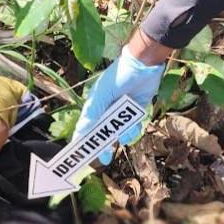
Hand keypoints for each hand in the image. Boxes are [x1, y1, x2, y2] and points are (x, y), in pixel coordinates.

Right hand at [73, 42, 164, 164]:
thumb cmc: (118, 76)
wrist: (144, 64)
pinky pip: (132, 125)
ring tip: (123, 137)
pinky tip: (132, 130)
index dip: (82, 140)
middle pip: (102, 132)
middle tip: (103, 160)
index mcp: (95, 105)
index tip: (79, 155)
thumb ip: (93, 113)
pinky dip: (132, 130)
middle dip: (103, 145)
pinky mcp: (136, 109)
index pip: (85, 126)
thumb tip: (82, 131)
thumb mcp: (103, 95)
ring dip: (120, 135)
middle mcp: (107, 109)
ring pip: (119, 130)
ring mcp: (122, 110)